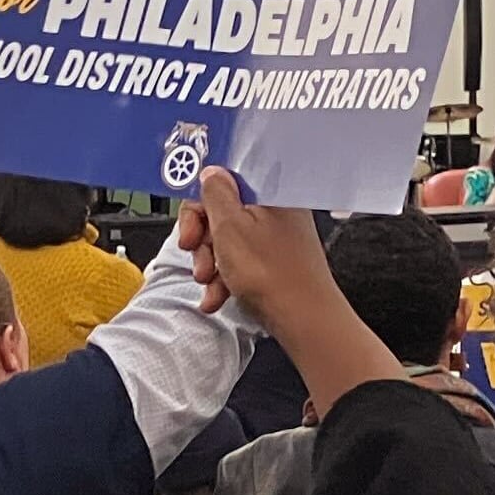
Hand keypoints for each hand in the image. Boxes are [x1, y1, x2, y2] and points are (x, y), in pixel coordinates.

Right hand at [183, 168, 401, 413]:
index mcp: (268, 192)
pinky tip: (219, 296)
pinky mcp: (274, 262)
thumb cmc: (273, 275)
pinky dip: (226, 278)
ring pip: (228, 242)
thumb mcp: (230, 227)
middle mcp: (275, 210)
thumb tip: (210, 174)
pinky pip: (241, 262)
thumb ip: (216, 194)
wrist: (303, 319)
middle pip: (222, 215)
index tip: (190, 230)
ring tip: (211, 283)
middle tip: (201, 260)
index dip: (200, 207)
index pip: (223, 183)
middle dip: (203, 241)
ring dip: (212, 264)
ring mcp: (276, 238)